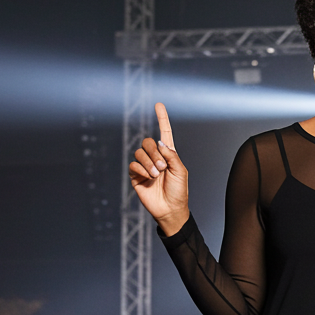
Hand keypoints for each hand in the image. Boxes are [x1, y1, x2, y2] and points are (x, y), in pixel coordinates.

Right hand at [129, 102, 189, 235]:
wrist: (170, 210)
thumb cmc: (179, 192)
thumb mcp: (180, 171)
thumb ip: (171, 155)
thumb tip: (159, 142)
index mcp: (168, 155)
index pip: (164, 133)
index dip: (162, 119)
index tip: (158, 105)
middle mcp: (156, 158)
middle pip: (148, 142)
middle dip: (153, 152)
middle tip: (161, 167)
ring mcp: (145, 167)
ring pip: (139, 153)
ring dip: (148, 163)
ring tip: (156, 175)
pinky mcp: (136, 176)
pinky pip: (133, 164)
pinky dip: (141, 169)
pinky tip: (148, 177)